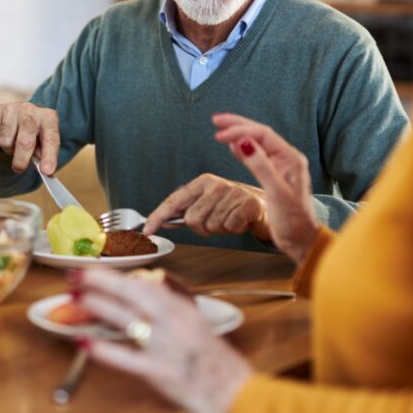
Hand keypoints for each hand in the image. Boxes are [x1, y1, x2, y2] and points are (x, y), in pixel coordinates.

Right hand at [0, 101, 59, 174]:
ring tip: (12, 145)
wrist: (15, 116)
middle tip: (19, 168)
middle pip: (25, 141)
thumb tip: (46, 171)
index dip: (49, 156)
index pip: (51, 138)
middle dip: (21, 159)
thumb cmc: (32, 133)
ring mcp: (12, 108)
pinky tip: (2, 135)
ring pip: (6, 141)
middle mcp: (31, 110)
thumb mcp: (42, 142)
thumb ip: (44, 155)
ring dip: (8, 149)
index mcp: (48, 118)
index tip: (46, 171)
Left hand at [77, 269, 252, 412]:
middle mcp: (176, 323)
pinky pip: (127, 358)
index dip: (117, 275)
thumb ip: (172, 307)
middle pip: (135, 293)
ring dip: (100, 306)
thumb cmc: (214, 362)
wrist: (235, 393)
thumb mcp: (195, 325)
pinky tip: (85, 343)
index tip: (95, 270)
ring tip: (77, 298)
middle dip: (103, 281)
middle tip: (77, 275)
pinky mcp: (161, 373)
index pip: (146, 284)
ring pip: (129, 319)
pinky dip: (104, 350)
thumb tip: (149, 289)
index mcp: (183, 310)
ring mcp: (168, 347)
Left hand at [144, 174, 271, 239]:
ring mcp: (232, 192)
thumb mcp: (208, 204)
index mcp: (202, 182)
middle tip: (215, 223)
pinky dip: (234, 229)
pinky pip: (230, 228)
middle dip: (201, 229)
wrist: (265, 205)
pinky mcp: (248, 203)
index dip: (158, 216)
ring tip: (230, 219)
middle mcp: (215, 184)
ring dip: (220, 229)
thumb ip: (187, 210)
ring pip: (211, 226)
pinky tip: (241, 221)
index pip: (174, 201)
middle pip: (192, 219)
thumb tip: (162, 221)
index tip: (147, 231)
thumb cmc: (232, 206)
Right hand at [212, 113, 319, 262]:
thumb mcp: (276, 192)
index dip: (240, 131)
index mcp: (291, 159)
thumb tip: (243, 143)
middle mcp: (287, 159)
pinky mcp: (274, 175)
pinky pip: (256, 155)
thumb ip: (261, 166)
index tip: (219, 134)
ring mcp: (280, 166)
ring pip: (257, 142)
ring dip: (239, 134)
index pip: (262, 135)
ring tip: (221, 128)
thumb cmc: (294, 220)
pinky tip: (233, 146)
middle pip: (259, 134)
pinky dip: (243, 148)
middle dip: (237, 125)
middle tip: (216, 120)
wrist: (302, 239)